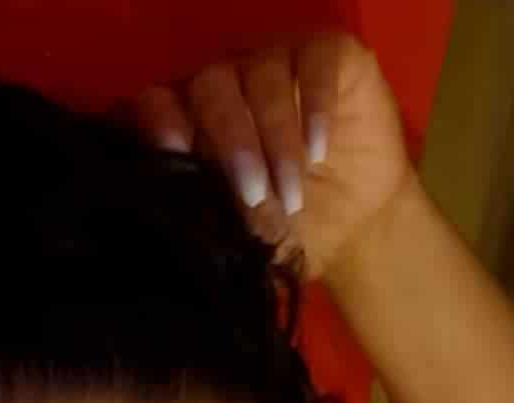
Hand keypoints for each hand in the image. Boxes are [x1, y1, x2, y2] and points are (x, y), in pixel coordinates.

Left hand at [124, 30, 416, 283]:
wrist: (354, 227)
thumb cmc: (285, 230)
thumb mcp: (243, 238)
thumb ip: (208, 220)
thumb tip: (185, 225)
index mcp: (193, 120)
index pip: (160, 103)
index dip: (161, 123)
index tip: (175, 155)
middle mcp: (228, 81)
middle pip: (211, 85)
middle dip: (232, 143)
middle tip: (255, 196)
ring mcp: (274, 61)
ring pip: (262, 76)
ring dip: (277, 140)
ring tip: (294, 197)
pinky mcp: (325, 53)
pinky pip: (314, 62)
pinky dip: (315, 106)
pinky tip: (319, 151)